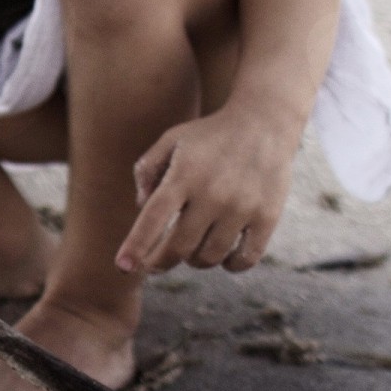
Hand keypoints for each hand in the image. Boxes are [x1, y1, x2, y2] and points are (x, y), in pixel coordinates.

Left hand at [115, 108, 300, 274]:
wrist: (264, 122)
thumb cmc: (209, 135)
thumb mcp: (171, 140)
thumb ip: (147, 170)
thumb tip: (142, 208)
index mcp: (184, 175)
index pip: (153, 218)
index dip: (136, 246)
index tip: (123, 267)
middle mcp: (212, 194)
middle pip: (179, 247)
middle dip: (160, 262)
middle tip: (154, 265)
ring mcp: (241, 208)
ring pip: (210, 257)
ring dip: (194, 261)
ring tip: (190, 251)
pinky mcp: (267, 217)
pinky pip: (245, 259)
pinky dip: (230, 266)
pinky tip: (222, 258)